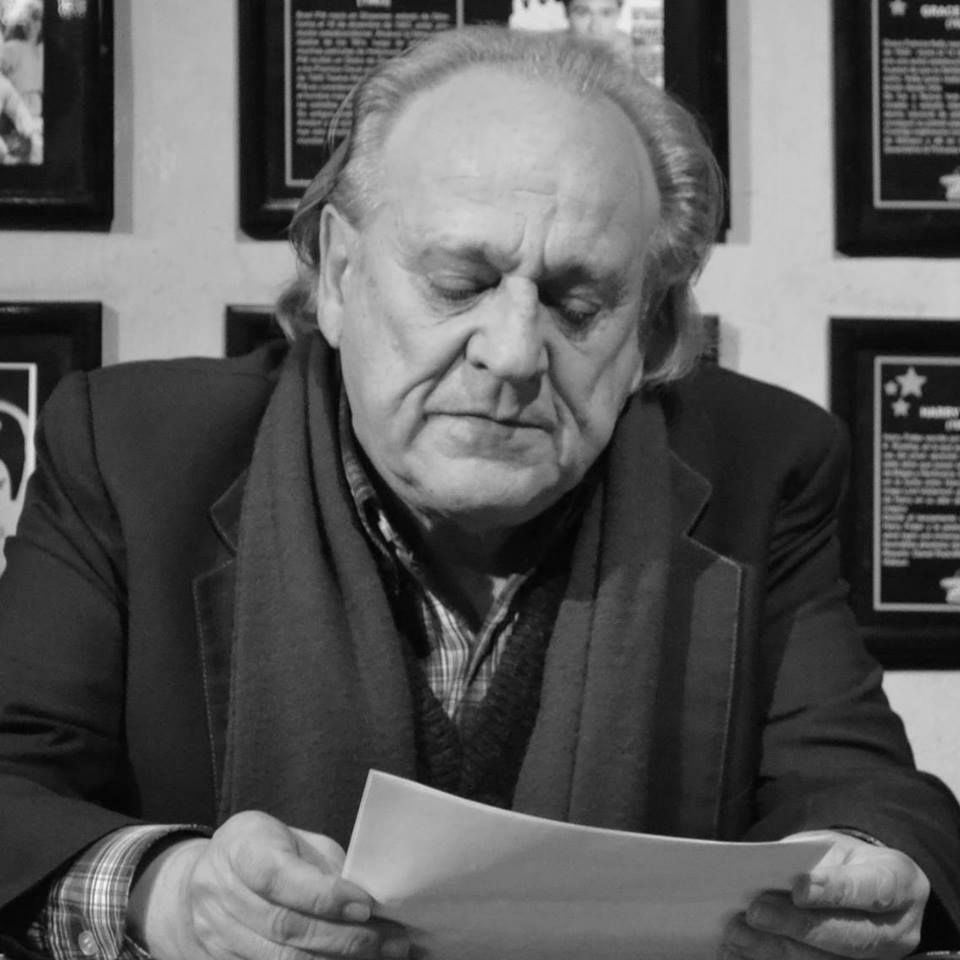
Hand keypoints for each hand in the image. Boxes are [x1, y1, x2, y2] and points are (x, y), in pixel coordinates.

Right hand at [128, 810, 408, 959]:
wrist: (208, 876)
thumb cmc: (266, 849)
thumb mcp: (294, 840)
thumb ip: (326, 866)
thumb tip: (374, 898)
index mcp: (241, 847)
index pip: (280, 877)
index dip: (325, 896)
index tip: (367, 905)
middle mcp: (220, 893)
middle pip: (285, 927)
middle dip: (345, 938)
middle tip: (391, 940)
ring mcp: (216, 935)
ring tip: (381, 955)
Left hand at [721, 830, 929, 959]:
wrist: (859, 883)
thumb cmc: (840, 861)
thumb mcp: (829, 846)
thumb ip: (803, 861)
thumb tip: (758, 874)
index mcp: (900, 882)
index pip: (874, 890)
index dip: (836, 891)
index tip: (798, 888)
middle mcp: (897, 930)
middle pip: (850, 937)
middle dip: (797, 925)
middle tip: (756, 911)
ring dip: (777, 949)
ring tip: (738, 932)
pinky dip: (770, 959)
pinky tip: (740, 950)